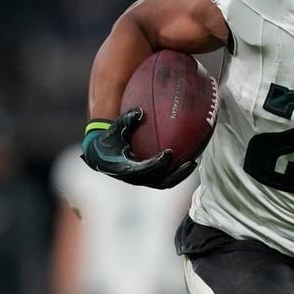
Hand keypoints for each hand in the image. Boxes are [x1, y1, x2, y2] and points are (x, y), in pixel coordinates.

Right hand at [81, 108, 196, 188]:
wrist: (100, 155)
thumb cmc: (109, 139)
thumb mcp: (114, 130)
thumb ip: (125, 120)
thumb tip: (139, 111)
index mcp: (126, 168)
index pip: (144, 169)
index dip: (158, 163)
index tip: (169, 152)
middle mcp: (136, 178)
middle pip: (160, 181)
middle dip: (176, 174)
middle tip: (190, 163)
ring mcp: (142, 180)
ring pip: (165, 182)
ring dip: (180, 175)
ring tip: (194, 163)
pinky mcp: (147, 178)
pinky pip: (165, 178)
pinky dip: (176, 172)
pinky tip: (188, 160)